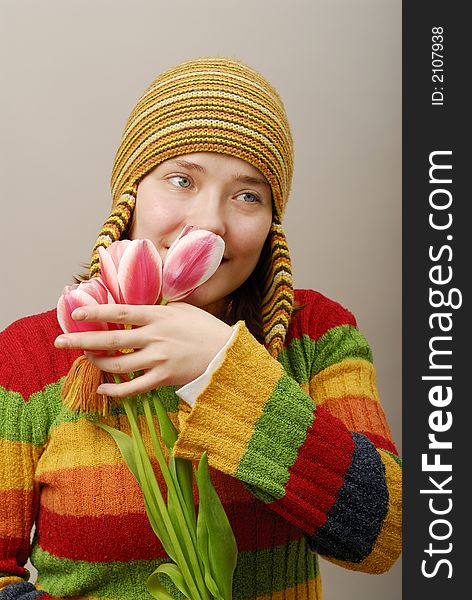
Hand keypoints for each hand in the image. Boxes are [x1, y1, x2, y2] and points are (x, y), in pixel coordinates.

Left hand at [54, 302, 232, 396]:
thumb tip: (137, 304)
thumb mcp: (183, 309)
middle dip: (82, 340)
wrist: (227, 354)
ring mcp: (160, 359)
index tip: (76, 314)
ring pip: (119, 364)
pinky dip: (115, 389)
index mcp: (159, 315)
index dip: (96, 312)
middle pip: (112, 339)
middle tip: (60, 342)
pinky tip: (102, 387)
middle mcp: (156, 336)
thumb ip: (158, 307)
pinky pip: (134, 387)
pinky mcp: (164, 378)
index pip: (121, 311)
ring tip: (87, 358)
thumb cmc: (205, 328)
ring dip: (98, 362)